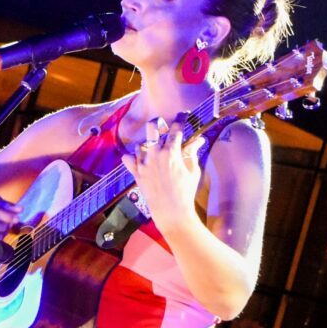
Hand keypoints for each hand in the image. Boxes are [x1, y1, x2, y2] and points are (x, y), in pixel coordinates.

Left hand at [121, 119, 204, 233]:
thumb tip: (199, 140)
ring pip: (141, 145)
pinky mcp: (136, 174)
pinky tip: (138, 159)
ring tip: (153, 150)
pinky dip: (132, 157)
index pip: (175, 130)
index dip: (180, 120)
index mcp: (172, 152)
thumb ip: (192, 153)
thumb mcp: (193, 170)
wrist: (171, 212)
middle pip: (152, 129)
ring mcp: (144, 164)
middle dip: (158, 125)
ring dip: (147, 145)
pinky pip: (128, 159)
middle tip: (163, 127)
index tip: (182, 115)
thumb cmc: (186, 191)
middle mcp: (155, 154)